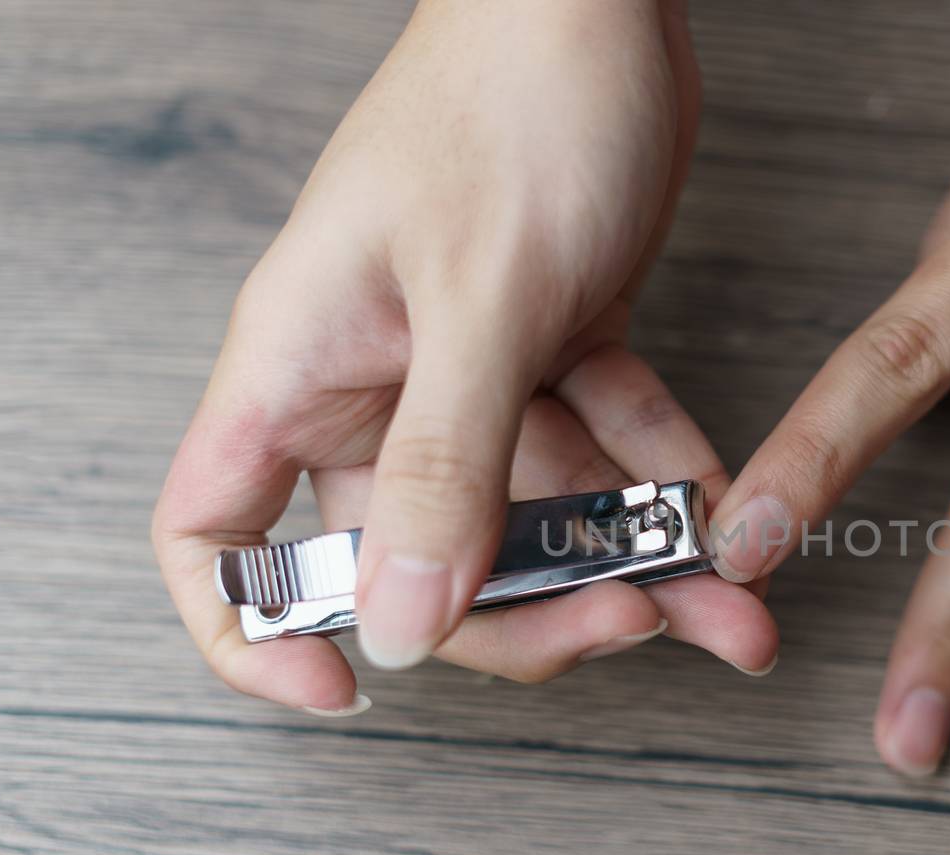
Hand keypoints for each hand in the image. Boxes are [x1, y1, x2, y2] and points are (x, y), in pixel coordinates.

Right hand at [153, 0, 776, 713]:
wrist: (603, 0)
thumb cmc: (513, 102)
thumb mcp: (482, 298)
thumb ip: (449, 467)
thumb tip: (406, 625)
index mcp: (305, 371)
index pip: (217, 537)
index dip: (259, 633)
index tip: (348, 690)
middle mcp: (378, 385)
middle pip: (420, 559)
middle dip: (530, 610)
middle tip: (632, 620)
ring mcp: (471, 371)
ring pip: (537, 514)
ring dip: (634, 563)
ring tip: (732, 604)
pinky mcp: (558, 346)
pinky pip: (608, 448)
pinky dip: (667, 484)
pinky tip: (727, 515)